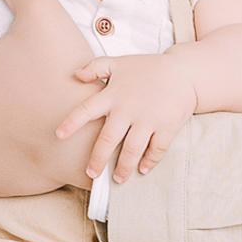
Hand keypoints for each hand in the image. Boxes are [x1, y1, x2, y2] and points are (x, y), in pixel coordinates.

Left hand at [57, 53, 196, 182]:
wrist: (183, 73)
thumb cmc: (147, 68)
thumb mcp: (119, 63)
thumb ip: (95, 67)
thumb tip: (74, 74)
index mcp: (114, 94)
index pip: (87, 109)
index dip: (72, 122)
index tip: (58, 135)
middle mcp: (128, 109)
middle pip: (108, 139)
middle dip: (97, 160)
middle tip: (91, 174)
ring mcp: (148, 119)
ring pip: (131, 150)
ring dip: (123, 167)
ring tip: (118, 179)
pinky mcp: (167, 127)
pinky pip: (156, 150)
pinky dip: (149, 162)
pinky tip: (142, 169)